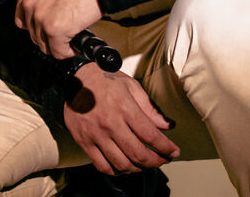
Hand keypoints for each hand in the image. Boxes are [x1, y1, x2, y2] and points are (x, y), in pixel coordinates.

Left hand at [6, 0, 102, 58]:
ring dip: (59, 43)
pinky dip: (69, 51)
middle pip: (34, 34)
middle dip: (49, 34)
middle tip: (65, 26)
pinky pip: (58, 51)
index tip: (49, 21)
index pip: (22, 18)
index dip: (37, 23)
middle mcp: (30, 4)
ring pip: (45, 45)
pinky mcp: (55, 30)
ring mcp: (41, 18)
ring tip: (71, 33)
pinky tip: (76, 41)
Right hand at [65, 63, 179, 174]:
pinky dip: (116, 171)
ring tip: (144, 164)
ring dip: (137, 169)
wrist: (75, 77)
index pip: (151, 135)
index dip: (166, 147)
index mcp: (125, 107)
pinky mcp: (84, 141)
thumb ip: (150, 108)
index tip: (174, 152)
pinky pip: (102, 165)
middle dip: (155, 162)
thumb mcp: (131, 86)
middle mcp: (110, 123)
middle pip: (137, 154)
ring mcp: (96, 134)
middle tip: (162, 161)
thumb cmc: (106, 79)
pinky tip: (124, 167)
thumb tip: (168, 126)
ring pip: (121, 164)